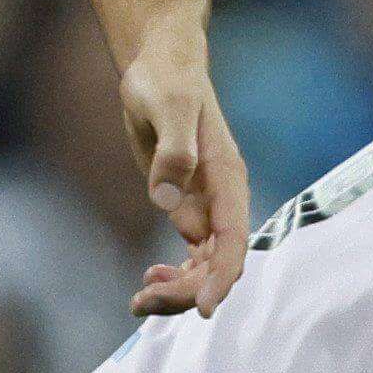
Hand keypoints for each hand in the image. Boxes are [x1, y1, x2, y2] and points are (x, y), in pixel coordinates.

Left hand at [117, 30, 252, 316]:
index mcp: (227, 178)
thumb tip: (165, 199)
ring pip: (204, 266)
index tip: (202, 308)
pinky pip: (191, 255)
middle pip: (218, 263)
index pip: (234, 239)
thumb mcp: (168, 104)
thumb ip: (173, 150)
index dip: (221, 276)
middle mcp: (223, 199)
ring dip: (178, 290)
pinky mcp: (187, 206)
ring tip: (138, 302)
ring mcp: (206, 206)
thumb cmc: (166, 79)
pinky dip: (174, 276)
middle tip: (142, 302)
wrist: (162, 63)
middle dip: (187, 291)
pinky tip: (149, 279)